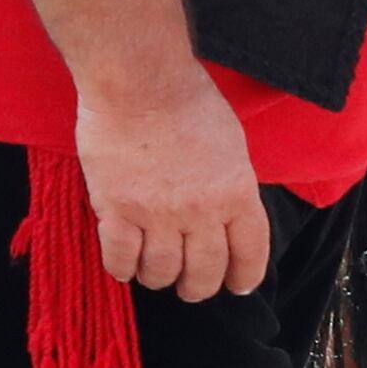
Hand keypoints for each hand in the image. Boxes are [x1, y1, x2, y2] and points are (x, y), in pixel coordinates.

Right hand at [78, 79, 270, 301]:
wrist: (139, 80)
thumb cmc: (186, 100)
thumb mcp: (230, 144)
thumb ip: (230, 184)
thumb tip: (226, 211)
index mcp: (236, 194)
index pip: (249, 254)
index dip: (242, 277)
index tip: (235, 286)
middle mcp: (201, 212)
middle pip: (205, 272)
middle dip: (198, 287)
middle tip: (188, 286)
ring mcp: (157, 213)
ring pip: (162, 271)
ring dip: (158, 278)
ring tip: (153, 273)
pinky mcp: (117, 209)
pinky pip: (121, 257)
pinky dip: (122, 269)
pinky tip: (123, 267)